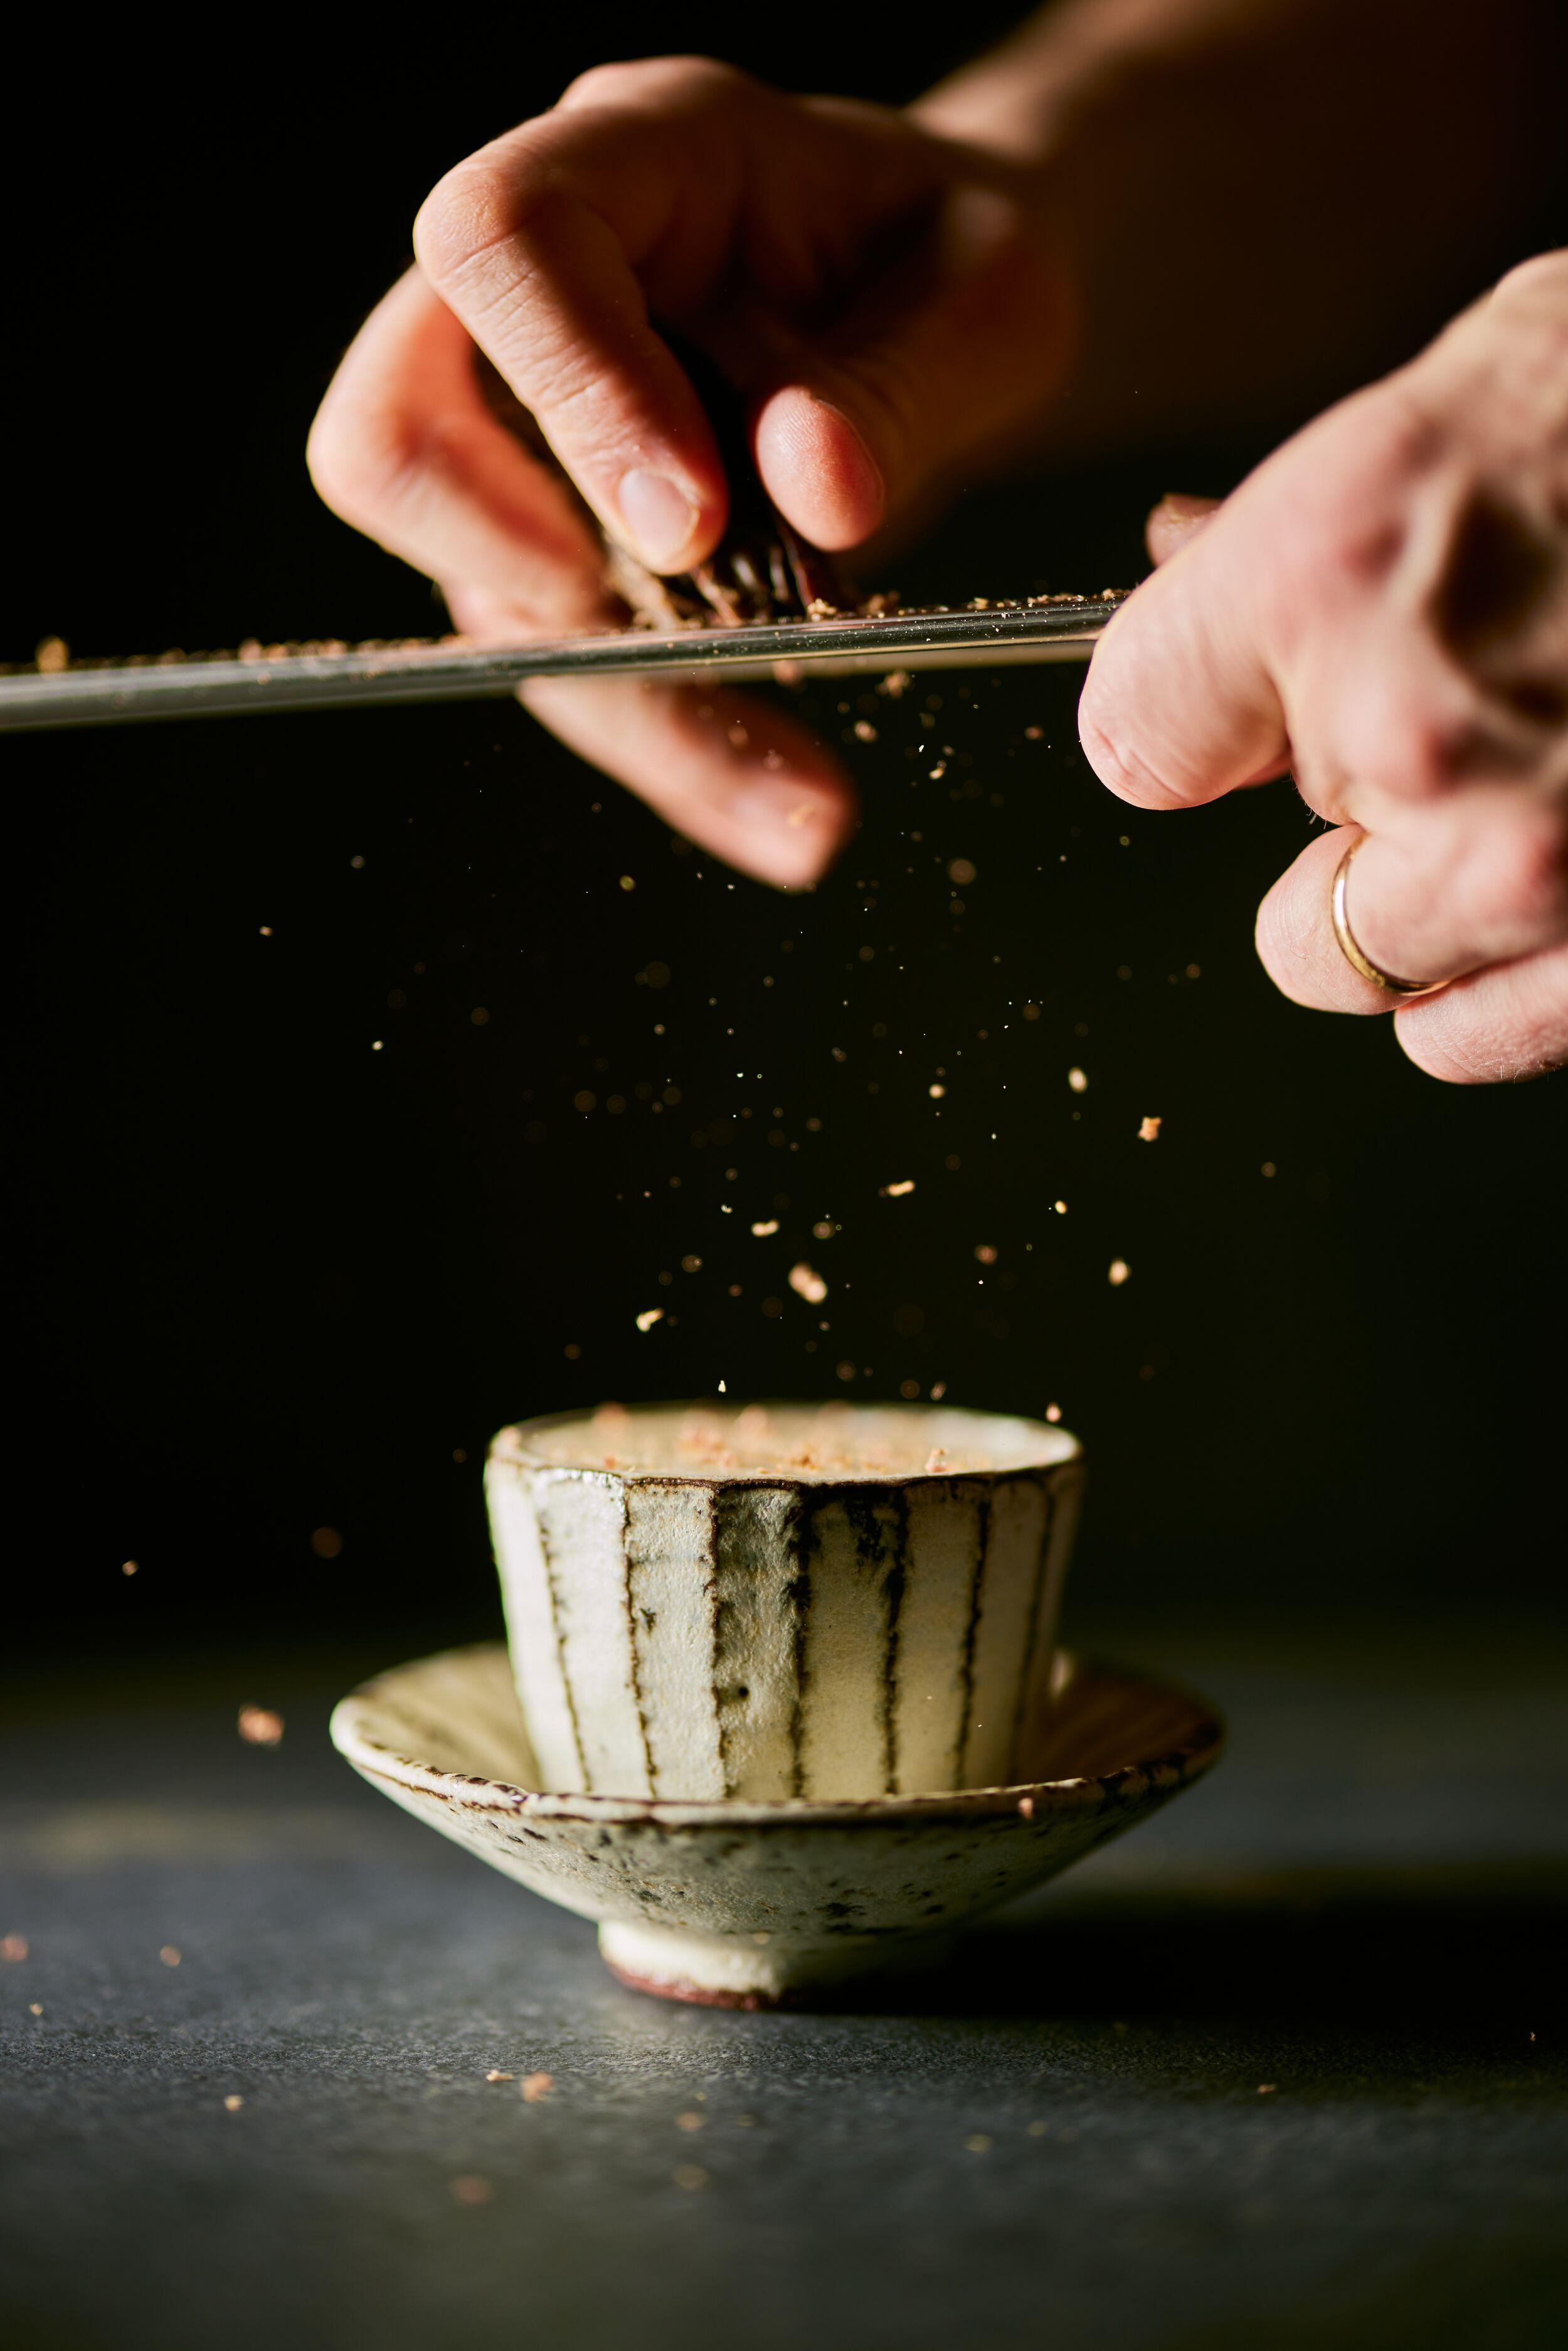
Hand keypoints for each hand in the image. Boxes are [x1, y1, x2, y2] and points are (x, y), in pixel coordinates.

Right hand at [308, 60, 1068, 887]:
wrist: (951, 314)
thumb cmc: (956, 263)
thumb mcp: (989, 297)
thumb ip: (900, 383)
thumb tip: (810, 485)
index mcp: (634, 160)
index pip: (504, 245)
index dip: (570, 391)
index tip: (692, 522)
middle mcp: (539, 299)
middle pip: (397, 427)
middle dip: (515, 558)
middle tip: (680, 629)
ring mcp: (530, 436)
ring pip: (494, 598)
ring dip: (641, 712)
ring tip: (805, 802)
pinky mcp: (566, 555)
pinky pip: (581, 676)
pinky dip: (685, 756)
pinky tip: (791, 812)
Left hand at [1079, 252, 1567, 1082]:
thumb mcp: (1424, 419)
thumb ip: (1280, 552)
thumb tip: (1181, 600)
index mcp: (1334, 572)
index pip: (1139, 726)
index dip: (1195, 716)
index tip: (1242, 711)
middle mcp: (1423, 735)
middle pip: (1271, 888)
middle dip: (1343, 831)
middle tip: (1449, 737)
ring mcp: (1543, 864)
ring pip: (1371, 974)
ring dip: (1419, 912)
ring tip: (1523, 791)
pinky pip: (1473, 1032)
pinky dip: (1499, 977)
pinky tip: (1551, 873)